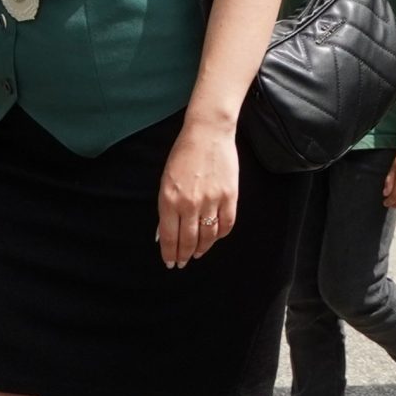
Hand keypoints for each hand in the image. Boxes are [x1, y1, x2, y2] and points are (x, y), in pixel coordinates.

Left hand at [157, 118, 239, 267]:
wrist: (207, 133)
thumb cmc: (183, 155)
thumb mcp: (166, 181)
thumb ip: (166, 207)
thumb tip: (165, 233)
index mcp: (169, 200)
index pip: (169, 237)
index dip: (170, 254)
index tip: (170, 263)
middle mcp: (189, 204)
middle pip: (188, 240)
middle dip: (184, 255)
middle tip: (183, 263)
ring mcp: (211, 200)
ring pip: (208, 236)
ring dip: (202, 248)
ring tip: (198, 253)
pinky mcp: (229, 196)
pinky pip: (226, 224)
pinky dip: (220, 235)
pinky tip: (215, 237)